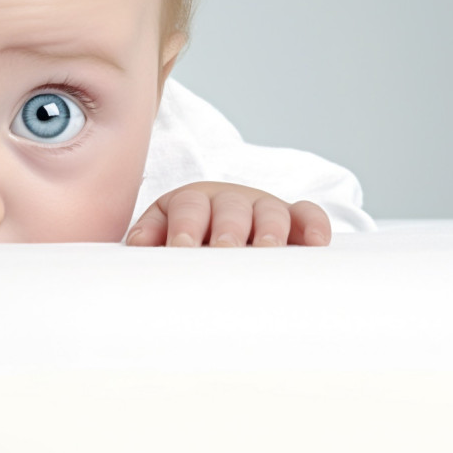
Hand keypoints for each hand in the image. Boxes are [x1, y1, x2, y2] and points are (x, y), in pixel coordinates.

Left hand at [126, 182, 330, 247]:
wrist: (218, 239)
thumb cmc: (184, 246)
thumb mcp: (162, 239)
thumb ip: (149, 242)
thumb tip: (135, 247)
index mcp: (190, 204)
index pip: (187, 207)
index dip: (185, 225)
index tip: (181, 247)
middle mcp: (228, 202)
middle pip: (229, 207)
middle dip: (226, 229)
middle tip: (223, 250)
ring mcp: (262, 209)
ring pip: (269, 211)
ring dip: (269, 229)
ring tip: (267, 249)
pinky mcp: (293, 221)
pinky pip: (307, 216)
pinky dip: (314, 225)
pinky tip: (317, 243)